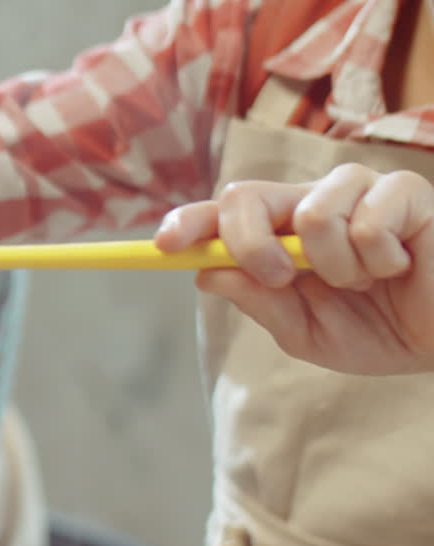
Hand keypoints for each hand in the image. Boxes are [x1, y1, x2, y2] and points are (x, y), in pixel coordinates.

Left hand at [155, 164, 433, 374]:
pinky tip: (401, 266)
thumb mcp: (306, 331)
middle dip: (247, 240)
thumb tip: (207, 271)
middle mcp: (309, 205)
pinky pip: (368, 216)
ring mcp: (357, 192)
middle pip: (244, 194)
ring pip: (311, 211)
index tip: (163, 245)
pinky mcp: (405, 191)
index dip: (188, 222)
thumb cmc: (381, 331)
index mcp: (280, 237)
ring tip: (368, 281)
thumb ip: (260, 301)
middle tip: (280, 277)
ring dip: (335, 264)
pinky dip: (379, 256)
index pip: (222, 216)